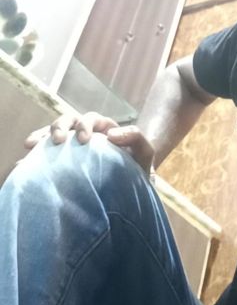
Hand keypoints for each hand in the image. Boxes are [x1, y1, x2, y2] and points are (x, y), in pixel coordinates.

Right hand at [24, 112, 155, 174]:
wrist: (133, 185)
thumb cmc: (139, 167)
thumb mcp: (145, 151)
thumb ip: (136, 138)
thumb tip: (111, 135)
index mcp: (105, 129)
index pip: (93, 119)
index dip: (85, 125)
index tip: (83, 140)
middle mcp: (88, 133)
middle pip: (71, 120)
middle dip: (62, 126)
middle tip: (59, 141)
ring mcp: (75, 145)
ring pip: (56, 131)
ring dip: (44, 134)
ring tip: (33, 145)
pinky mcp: (65, 159)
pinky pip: (48, 150)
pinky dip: (37, 150)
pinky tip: (25, 160)